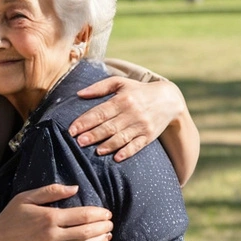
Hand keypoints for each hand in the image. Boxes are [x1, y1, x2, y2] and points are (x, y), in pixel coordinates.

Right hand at [0, 184, 112, 240]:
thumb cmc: (10, 216)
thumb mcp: (27, 197)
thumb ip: (52, 191)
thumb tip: (75, 188)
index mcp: (49, 217)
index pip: (81, 216)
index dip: (98, 215)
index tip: (107, 213)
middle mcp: (51, 236)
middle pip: (85, 233)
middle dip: (102, 228)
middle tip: (110, 224)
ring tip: (107, 237)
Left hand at [69, 77, 183, 160]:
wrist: (168, 99)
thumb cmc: (138, 91)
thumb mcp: (121, 83)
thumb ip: (100, 87)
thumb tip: (79, 94)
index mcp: (122, 99)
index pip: (100, 112)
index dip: (85, 121)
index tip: (72, 129)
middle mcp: (132, 112)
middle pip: (109, 126)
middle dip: (93, 134)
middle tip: (79, 142)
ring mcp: (141, 125)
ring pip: (122, 137)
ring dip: (108, 145)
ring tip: (96, 151)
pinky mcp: (149, 136)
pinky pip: (137, 146)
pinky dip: (128, 152)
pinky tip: (117, 158)